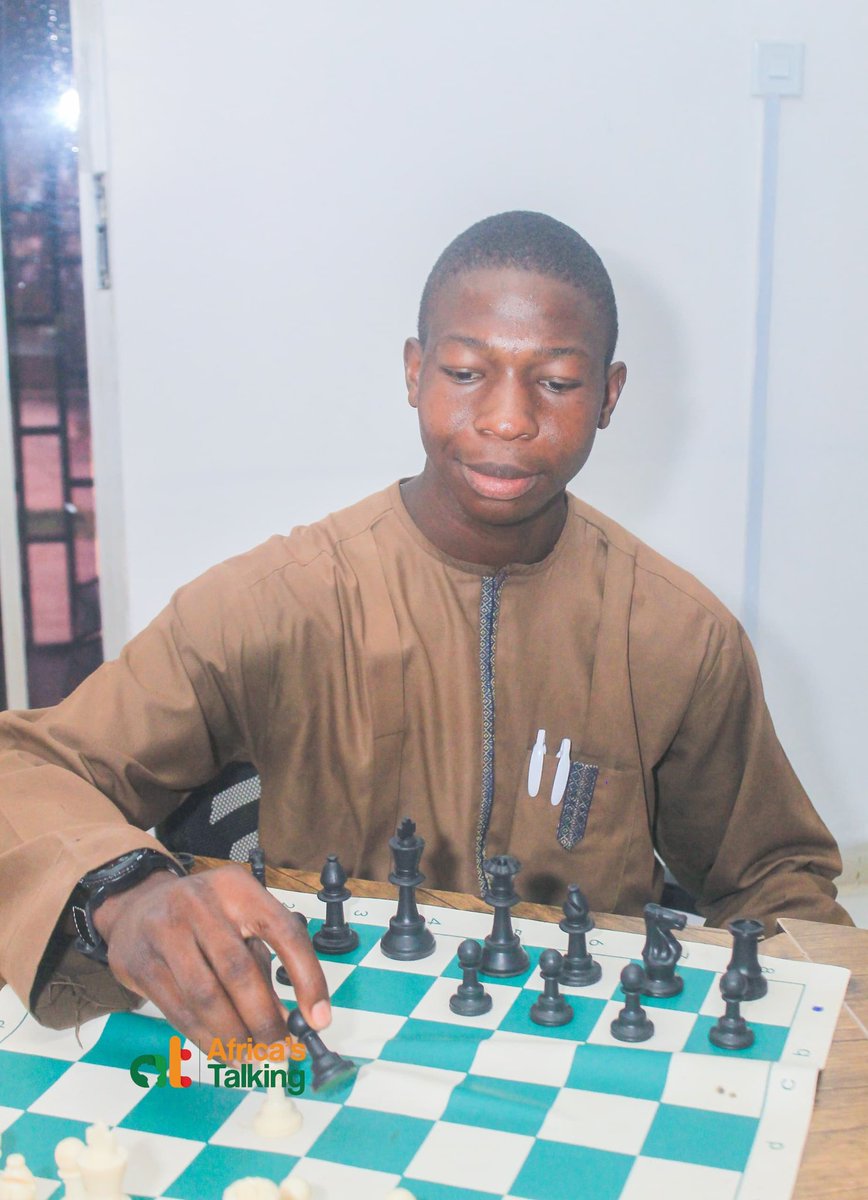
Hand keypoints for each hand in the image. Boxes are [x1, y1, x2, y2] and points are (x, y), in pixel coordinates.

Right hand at [93, 863, 329, 1049]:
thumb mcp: (239, 925)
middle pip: (239, 971)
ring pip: (206, 997)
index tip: (319, 1019)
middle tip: (279, 1048)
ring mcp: (166, 931)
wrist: (137, 905)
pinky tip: (223, 1052)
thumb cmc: (203, 918)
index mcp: (238, 889)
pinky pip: (179, 1012)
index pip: (283, 931)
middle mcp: (200, 904)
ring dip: (234, 1036)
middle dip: (264, 1019)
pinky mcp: (141, 963)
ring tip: (251, 1056)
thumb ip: (266, 967)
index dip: (307, 977)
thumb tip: (293, 1021)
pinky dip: (206, 1039)